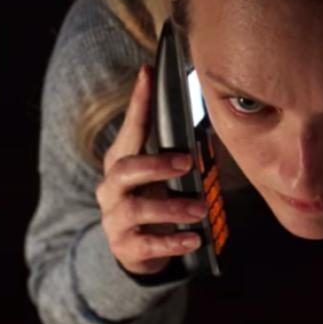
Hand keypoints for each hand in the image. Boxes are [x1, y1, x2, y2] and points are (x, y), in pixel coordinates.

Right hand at [94, 64, 206, 275]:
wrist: (137, 250)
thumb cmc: (154, 200)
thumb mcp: (161, 176)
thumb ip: (175, 153)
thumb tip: (210, 120)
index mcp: (122, 162)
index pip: (130, 128)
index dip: (139, 101)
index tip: (148, 73)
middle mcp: (112, 187)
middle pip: (125, 169)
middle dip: (157, 164)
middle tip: (188, 163)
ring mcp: (115, 217)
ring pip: (137, 209)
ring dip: (172, 208)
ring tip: (201, 209)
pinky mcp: (125, 246)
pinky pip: (147, 245)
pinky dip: (172, 241)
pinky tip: (193, 238)